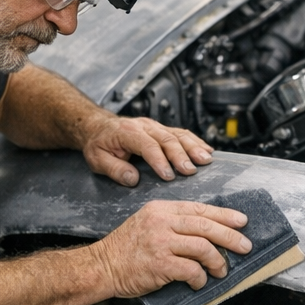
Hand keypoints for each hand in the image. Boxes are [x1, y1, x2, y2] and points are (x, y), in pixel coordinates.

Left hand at [80, 114, 213, 186]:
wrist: (98, 127)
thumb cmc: (98, 144)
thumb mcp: (97, 159)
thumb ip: (114, 169)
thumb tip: (133, 179)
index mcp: (127, 132)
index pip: (147, 145)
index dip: (159, 160)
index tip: (168, 176)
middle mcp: (144, 126)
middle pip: (167, 139)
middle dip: (181, 155)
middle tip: (191, 171)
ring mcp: (154, 126)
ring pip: (178, 134)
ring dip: (194, 147)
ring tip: (205, 160)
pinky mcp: (162, 129)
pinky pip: (181, 133)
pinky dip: (195, 141)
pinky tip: (206, 150)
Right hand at [89, 199, 251, 296]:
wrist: (102, 266)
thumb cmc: (127, 248)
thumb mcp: (149, 223)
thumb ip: (174, 223)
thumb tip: (209, 232)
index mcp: (162, 210)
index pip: (200, 209)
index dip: (224, 215)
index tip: (241, 221)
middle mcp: (162, 222)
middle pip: (206, 226)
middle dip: (230, 237)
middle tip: (245, 246)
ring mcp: (160, 242)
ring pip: (203, 247)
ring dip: (217, 261)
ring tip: (221, 270)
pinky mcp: (159, 264)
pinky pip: (191, 269)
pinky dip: (200, 277)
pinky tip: (199, 282)